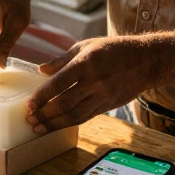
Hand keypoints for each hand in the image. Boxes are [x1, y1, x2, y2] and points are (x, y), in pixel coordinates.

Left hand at [26, 36, 163, 133]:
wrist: (145, 61)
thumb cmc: (113, 49)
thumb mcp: (86, 46)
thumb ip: (62, 60)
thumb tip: (41, 70)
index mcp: (86, 63)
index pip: (59, 83)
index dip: (42, 96)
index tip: (29, 104)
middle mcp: (94, 82)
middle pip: (64, 103)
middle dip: (45, 114)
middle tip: (30, 119)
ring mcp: (102, 96)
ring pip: (74, 115)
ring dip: (54, 124)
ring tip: (38, 128)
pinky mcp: (108, 106)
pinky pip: (85, 117)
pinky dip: (69, 123)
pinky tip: (57, 126)